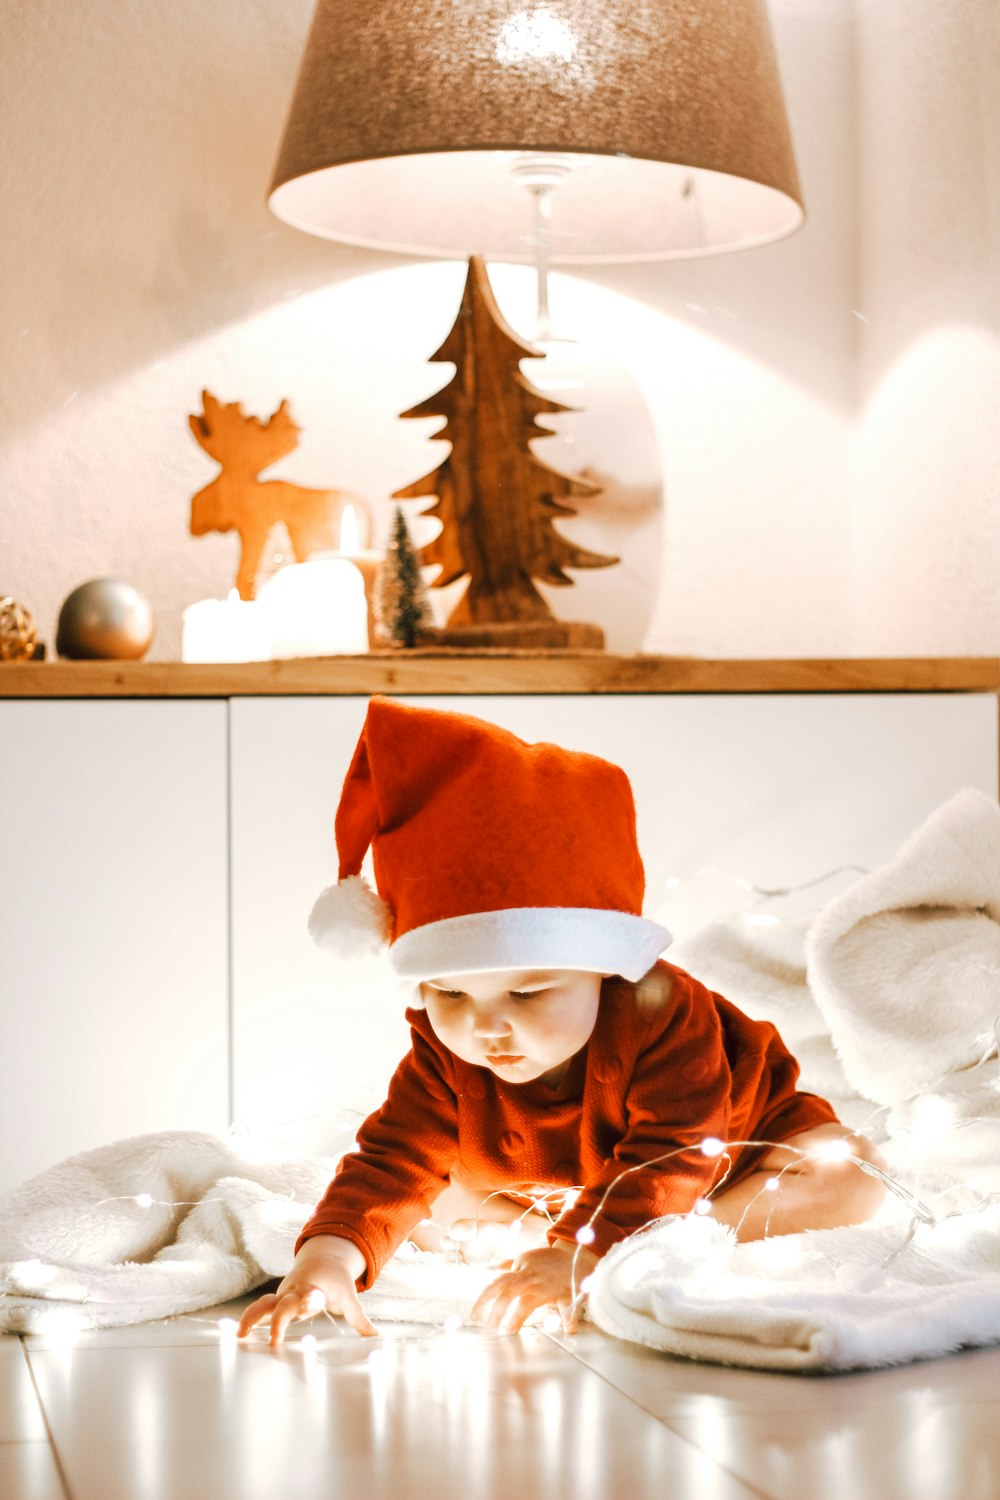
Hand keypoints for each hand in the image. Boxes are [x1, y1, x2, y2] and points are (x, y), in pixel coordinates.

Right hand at [236, 1234, 375, 1344]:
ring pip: (263, 1303)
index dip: (309, 1301)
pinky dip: (249, 1320)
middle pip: (284, 1304)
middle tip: (274, 1340)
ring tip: (240, 1336)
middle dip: (278, 1320)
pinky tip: (238, 1335)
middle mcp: (296, 1292)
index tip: (308, 1306)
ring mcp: (283, 1295)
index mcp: (315, 1290)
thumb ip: (358, 1318)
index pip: (311, 1296)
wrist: (322, 1258)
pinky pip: (259, 1308)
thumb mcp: (349, 1297)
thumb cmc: (336, 1282)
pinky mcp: (276, 1299)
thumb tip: (375, 1336)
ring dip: (252, 1318)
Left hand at [470, 1242, 597, 1334]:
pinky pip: (566, 1306)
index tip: (475, 1316)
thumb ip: (506, 1265)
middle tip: (486, 1327)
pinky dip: (568, 1319)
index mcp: (520, 1270)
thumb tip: (487, 1267)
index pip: (497, 1284)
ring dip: (516, 1318)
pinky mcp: (565, 1293)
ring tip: (508, 1332)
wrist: (574, 1254)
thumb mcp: (524, 1259)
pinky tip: (569, 1331)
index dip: (484, 1299)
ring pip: (528, 1302)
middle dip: (495, 1310)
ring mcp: (547, 1287)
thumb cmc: (546, 1261)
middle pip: (507, 1292)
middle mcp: (531, 1278)